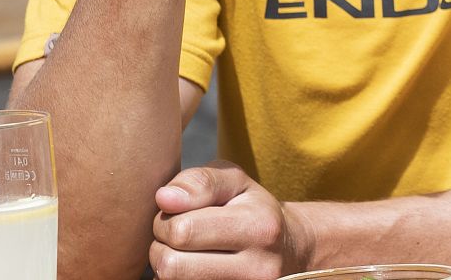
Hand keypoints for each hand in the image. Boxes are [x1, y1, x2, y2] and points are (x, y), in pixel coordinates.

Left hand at [152, 161, 313, 279]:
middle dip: (161, 247)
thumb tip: (164, 198)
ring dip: (166, 268)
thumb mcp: (236, 181)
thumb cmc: (253, 208)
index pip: (182, 230)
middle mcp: (257, 266)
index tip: (176, 215)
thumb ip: (201, 181)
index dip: (166, 220)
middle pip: (171, 266)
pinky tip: (191, 269)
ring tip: (183, 253)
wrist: (290, 249)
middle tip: (176, 237)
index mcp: (258, 226)